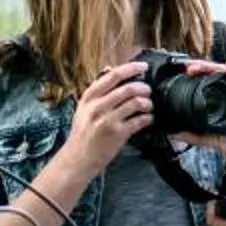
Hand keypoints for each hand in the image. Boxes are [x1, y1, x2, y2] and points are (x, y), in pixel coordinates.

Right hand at [65, 60, 152, 174]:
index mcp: (89, 97)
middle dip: (144, 88)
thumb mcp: (84, 108)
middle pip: (129, 88)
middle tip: (148, 91)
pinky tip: (148, 119)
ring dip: (147, 103)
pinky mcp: (117, 134)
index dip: (132, 68)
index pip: (113, 75)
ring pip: (136, 103)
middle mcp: (97, 107)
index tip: (143, 66)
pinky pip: (139, 120)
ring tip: (148, 106)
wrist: (77, 159)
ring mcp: (107, 120)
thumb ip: (98, 90)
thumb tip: (110, 68)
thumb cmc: (82, 133)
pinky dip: (148, 118)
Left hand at [184, 66, 225, 165]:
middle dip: (205, 67)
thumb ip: (197, 137)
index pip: (214, 82)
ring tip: (203, 66)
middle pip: (221, 74)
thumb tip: (175, 134)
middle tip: (189, 67)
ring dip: (218, 67)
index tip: (186, 72)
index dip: (200, 74)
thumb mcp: (215, 140)